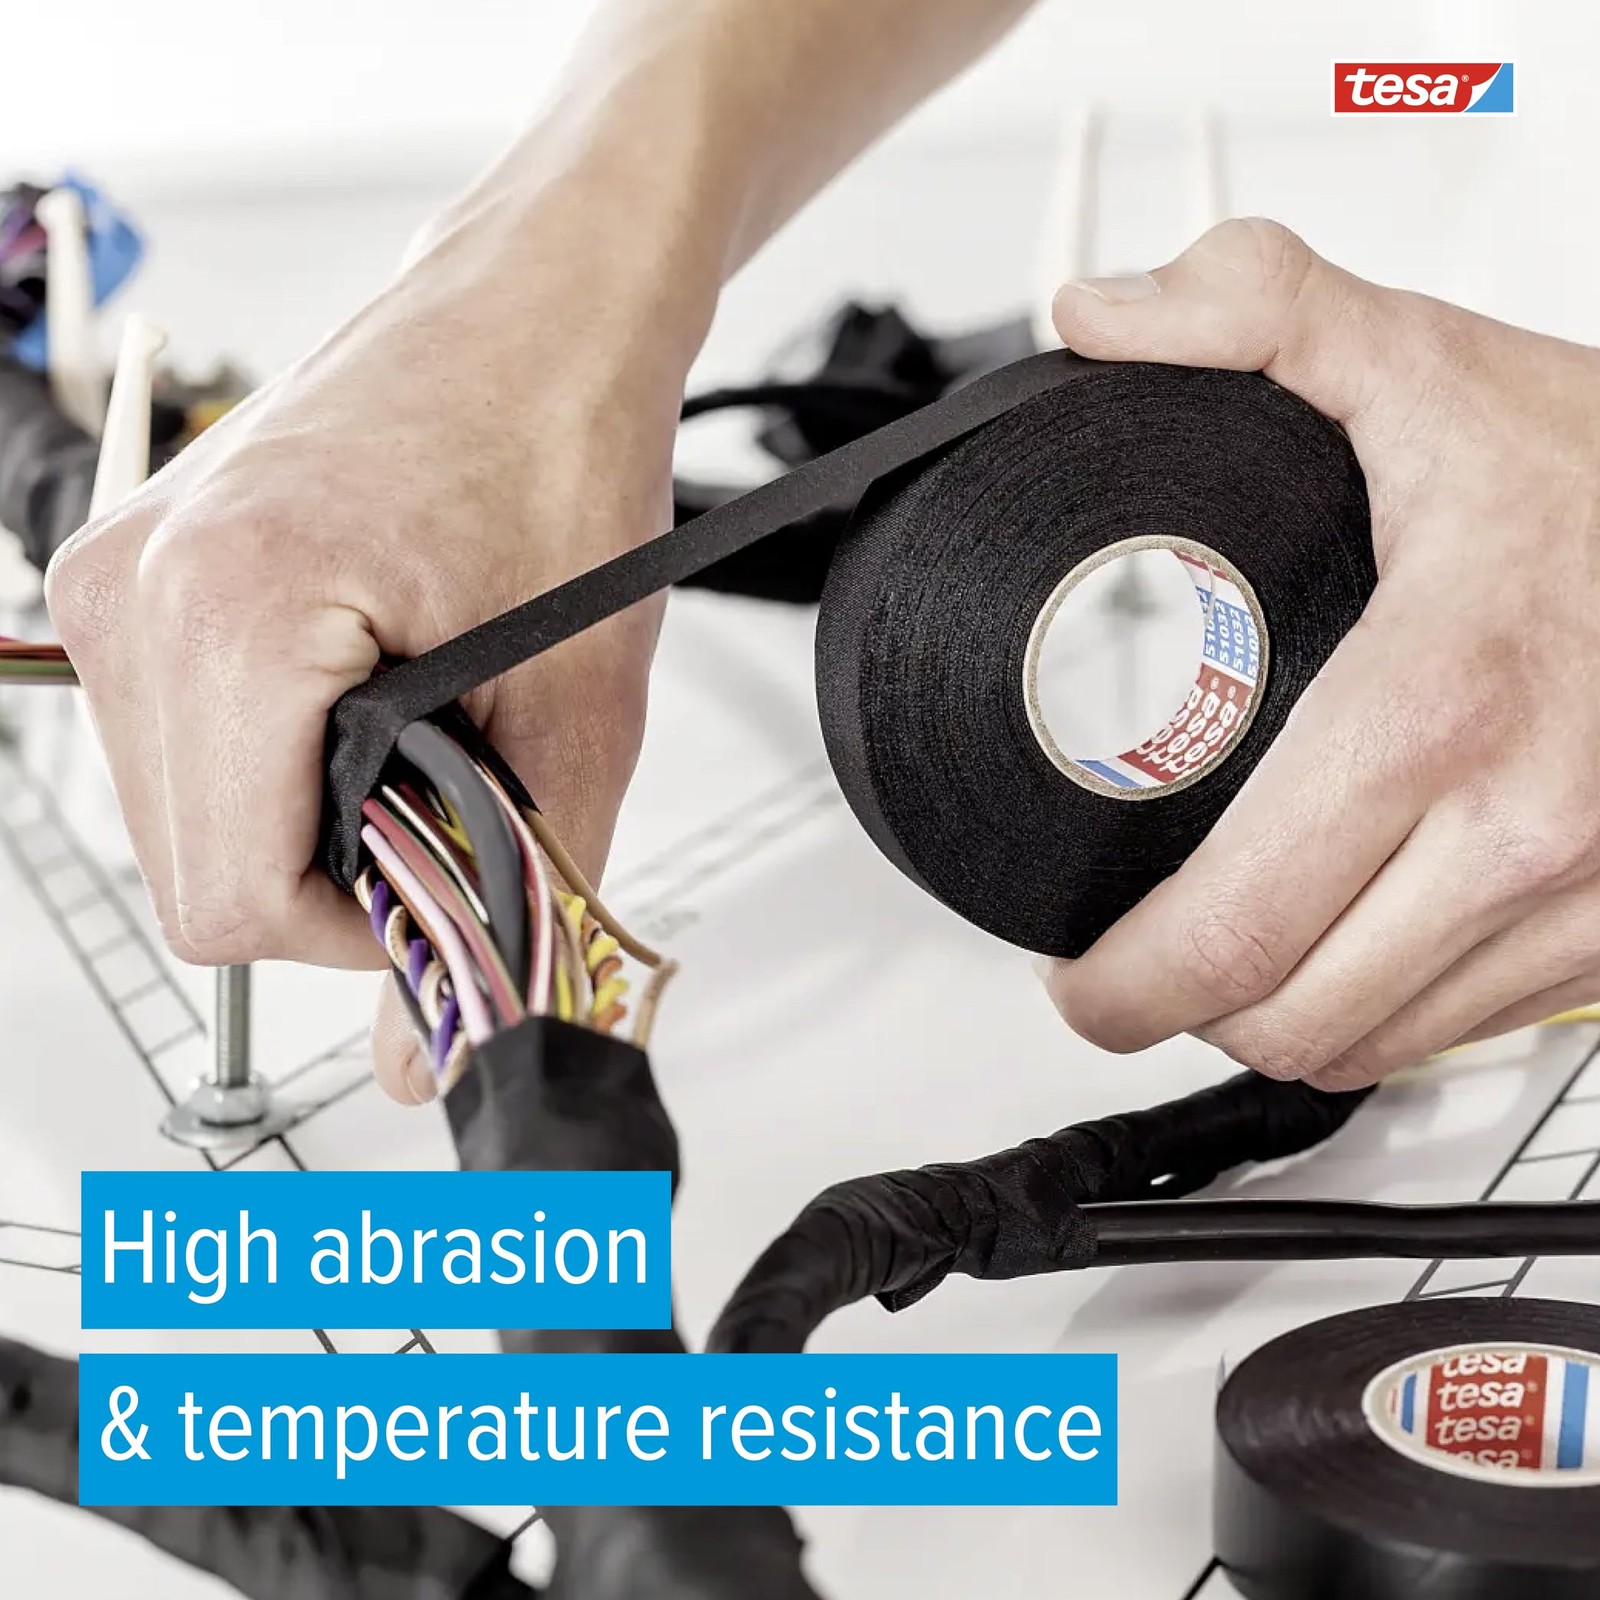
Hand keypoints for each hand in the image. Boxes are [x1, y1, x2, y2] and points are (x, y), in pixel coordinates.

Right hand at [46, 191, 696, 1104]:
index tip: (442, 886)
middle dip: (328, 885)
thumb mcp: (576, 709)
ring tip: (408, 731)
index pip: (234, 906)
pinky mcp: (140, 566)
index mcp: (230, 617)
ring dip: (297, 821)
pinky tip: (357, 699)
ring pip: (179, 819)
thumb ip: (510, 897)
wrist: (540, 312)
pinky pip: (177, 741)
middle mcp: (140, 593)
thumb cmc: (561, 451)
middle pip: (192, 878)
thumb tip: (430, 1055)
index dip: (358, 937)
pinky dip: (270, 760)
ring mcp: (122, 576)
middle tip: (441, 809)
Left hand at [1042, 217, 1599, 1088]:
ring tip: (1222, 956)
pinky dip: (1380, 1014)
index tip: (1078, 972)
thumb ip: (1253, 312)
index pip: (1232, 931)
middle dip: (1179, 1012)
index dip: (1122, 986)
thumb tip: (1102, 319)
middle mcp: (1528, 829)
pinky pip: (1465, 1031)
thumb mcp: (1421, 362)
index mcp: (1441, 707)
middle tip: (1127, 968)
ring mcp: (1590, 897)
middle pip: (1289, 1019)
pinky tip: (1339, 949)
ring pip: (1375, 1047)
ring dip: (1276, 1020)